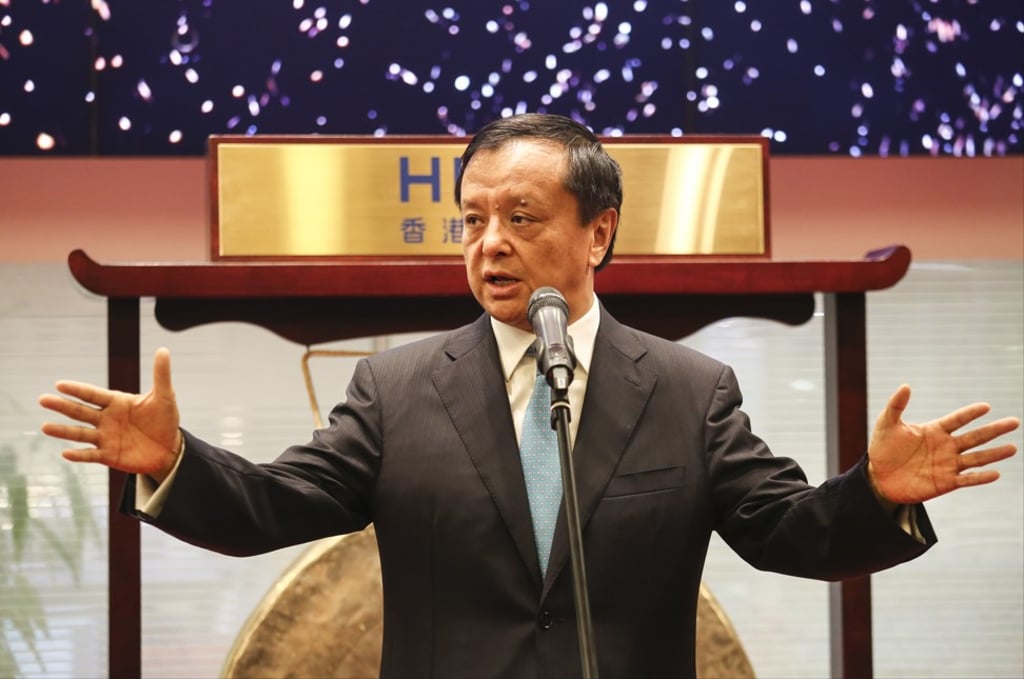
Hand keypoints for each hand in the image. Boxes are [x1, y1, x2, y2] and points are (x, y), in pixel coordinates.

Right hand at [39, 347, 181, 481]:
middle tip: (43, 399)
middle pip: (81, 411)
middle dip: (63, 405)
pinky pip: (91, 455)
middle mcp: (106, 419)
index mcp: (116, 402)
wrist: (170, 448)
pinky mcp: (109, 456)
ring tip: (45, 426)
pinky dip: (79, 455)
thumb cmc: (165, 419)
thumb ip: (161, 375)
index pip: (92, 394)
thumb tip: (163, 350)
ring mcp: (105, 438)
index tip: (60, 384)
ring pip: (80, 433)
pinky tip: (66, 453)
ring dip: (63, 431)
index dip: (77, 390)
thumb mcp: (165, 396)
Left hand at [867, 384, 1019, 504]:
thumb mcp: (886, 425)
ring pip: (976, 458)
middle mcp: (946, 446)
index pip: (957, 420)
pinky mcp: (945, 482)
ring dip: (994, 454)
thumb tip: (905, 385)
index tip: (986, 406)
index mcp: (935, 430)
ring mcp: (948, 464)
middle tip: (1014, 422)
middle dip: (994, 430)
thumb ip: (896, 406)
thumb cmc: (883, 448)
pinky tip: (995, 473)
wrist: (879, 477)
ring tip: (1013, 448)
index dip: (970, 414)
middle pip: (974, 437)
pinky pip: (966, 479)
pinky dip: (980, 478)